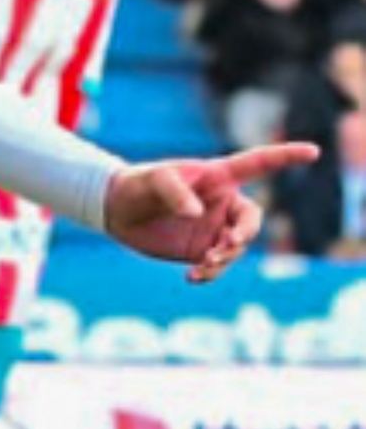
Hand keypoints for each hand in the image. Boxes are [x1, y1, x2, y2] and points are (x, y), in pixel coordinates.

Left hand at [104, 143, 318, 282]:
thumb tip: (196, 213)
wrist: (115, 211)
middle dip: (243, 234)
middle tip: (226, 244)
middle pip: (252, 221)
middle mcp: (222, 202)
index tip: (313, 151)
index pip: (258, 164)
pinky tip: (193, 277)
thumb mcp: (153, 180)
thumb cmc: (137, 185)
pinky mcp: (202, 250)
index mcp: (218, 177)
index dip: (285, 156)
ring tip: (202, 264)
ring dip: (224, 258)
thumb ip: (175, 192)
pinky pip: (217, 266)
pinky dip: (210, 273)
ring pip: (236, 248)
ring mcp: (214, 227)